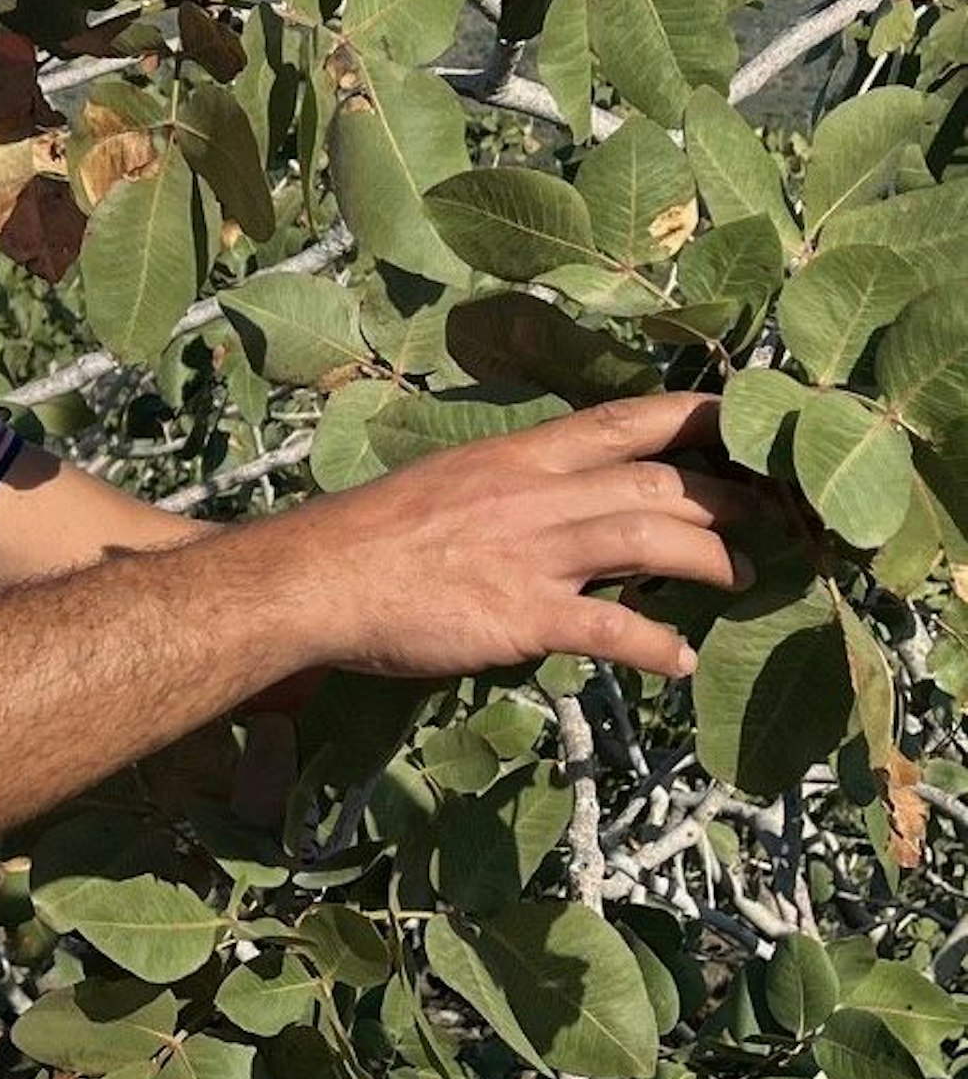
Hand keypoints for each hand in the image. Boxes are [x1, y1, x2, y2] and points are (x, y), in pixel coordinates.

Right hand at [284, 394, 754, 680]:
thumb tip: (544, 511)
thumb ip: (504, 494)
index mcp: (515, 456)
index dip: (692, 416)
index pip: (623, 419)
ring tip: (741, 579)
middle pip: (657, 479)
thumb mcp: (444, 487)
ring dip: (711, 559)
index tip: (742, 419)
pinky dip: (656, 646)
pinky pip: (612, 629)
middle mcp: (535, 493)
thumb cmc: (366, 536)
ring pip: (654, 537)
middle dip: (724, 496)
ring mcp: (533, 553)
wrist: (315, 577)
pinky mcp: (522, 615)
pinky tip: (678, 662)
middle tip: (764, 516)